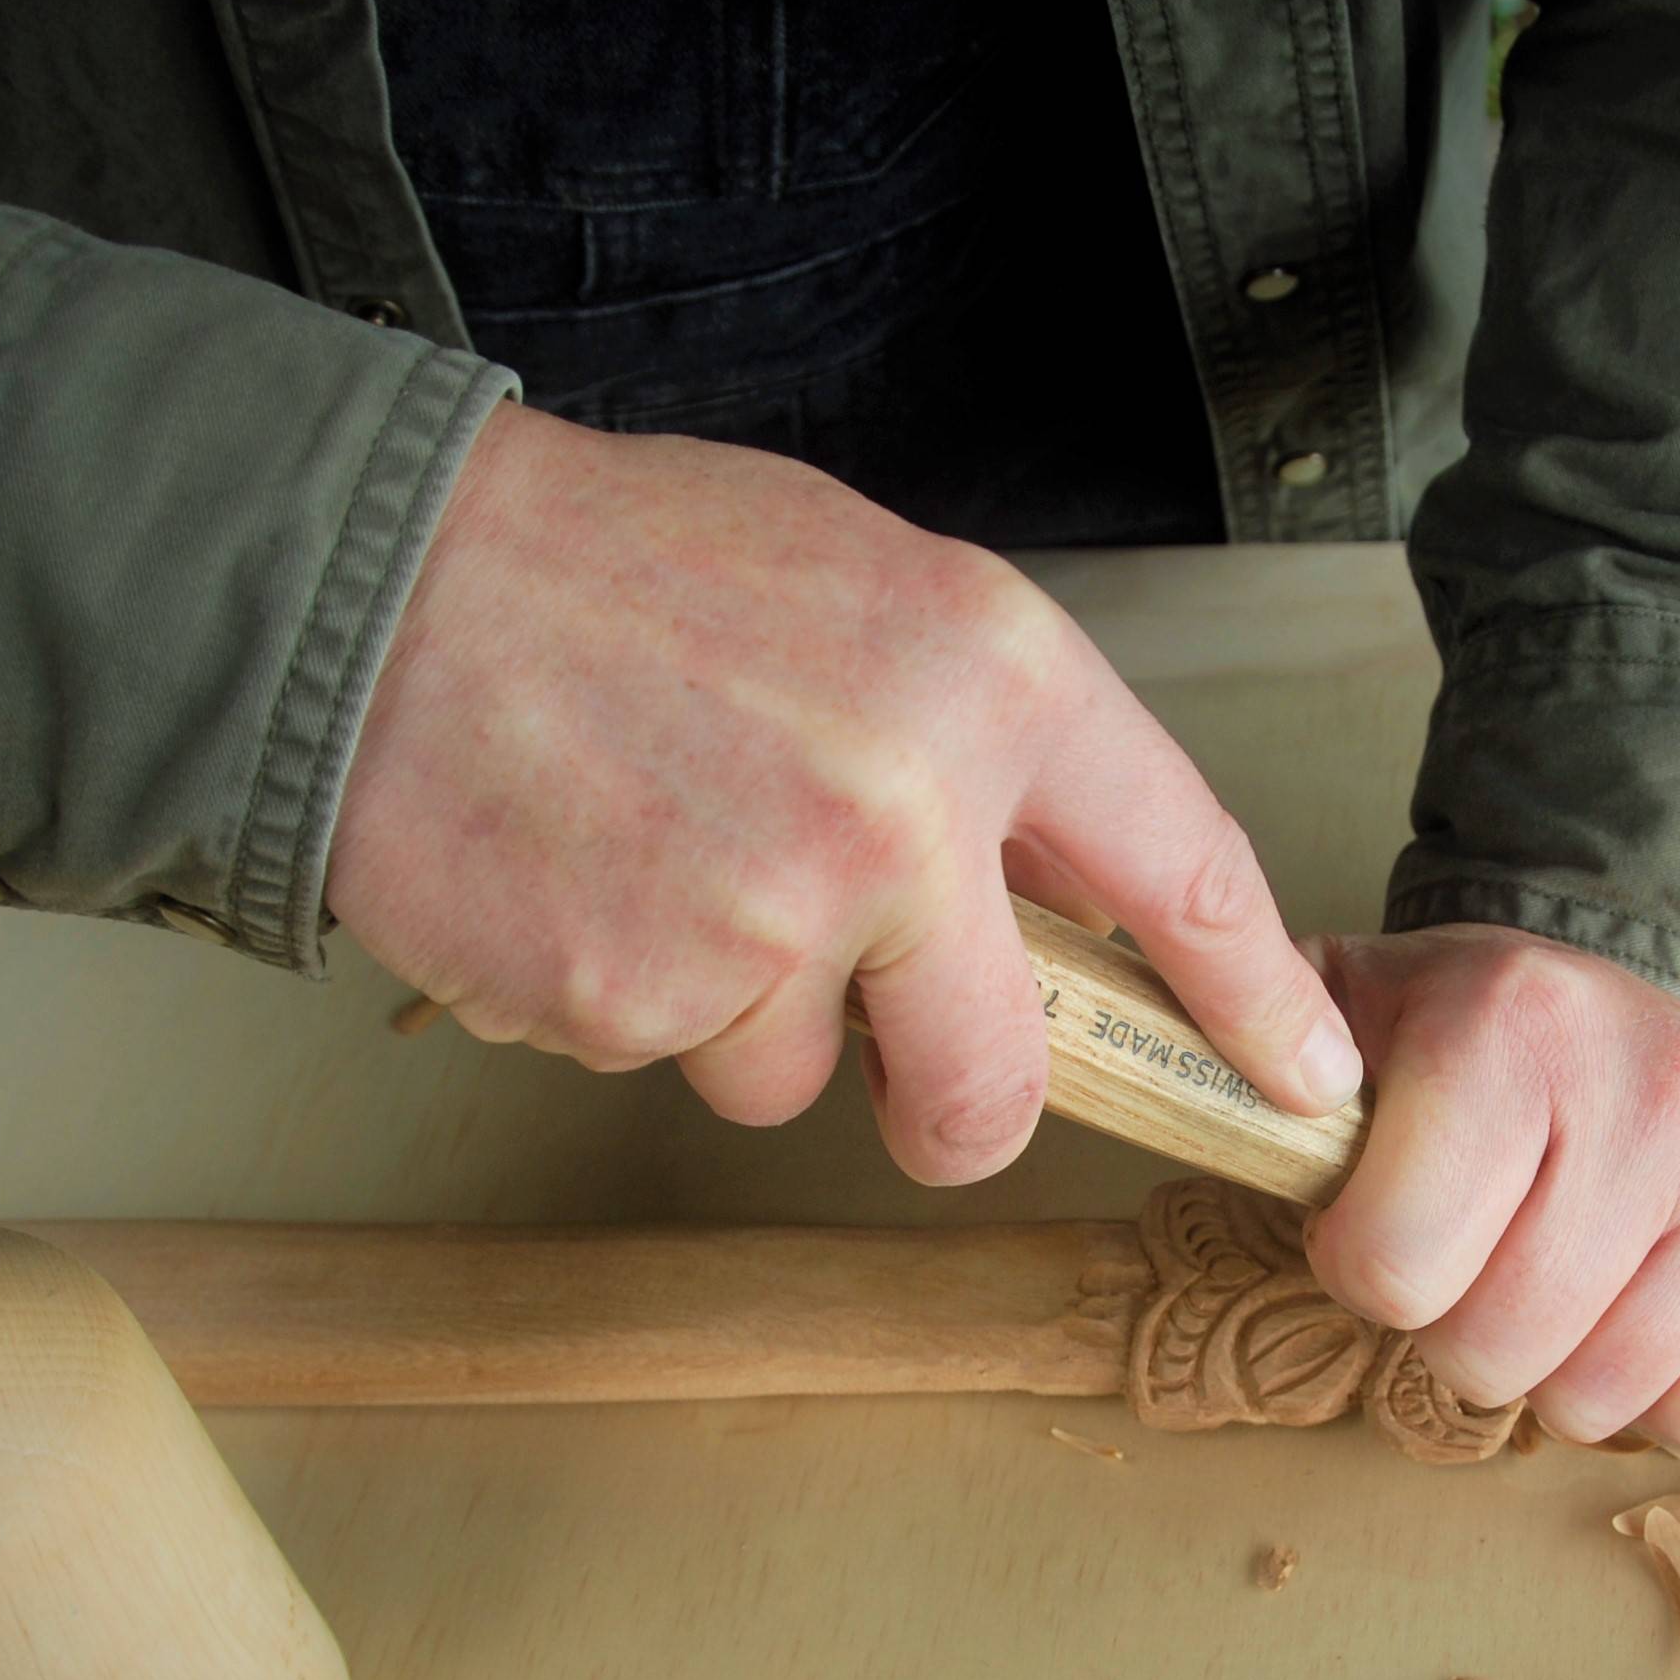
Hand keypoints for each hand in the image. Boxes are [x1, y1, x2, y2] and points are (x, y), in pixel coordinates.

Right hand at [327, 404, 1360, 1181]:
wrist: (375, 586)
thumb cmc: (617, 570)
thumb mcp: (859, 584)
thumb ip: (984, 731)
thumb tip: (1075, 893)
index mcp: (989, 677)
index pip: (1186, 870)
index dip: (1253, 1001)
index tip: (1303, 1079)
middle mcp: (905, 811)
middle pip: (1001, 1078)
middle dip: (956, 1108)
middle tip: (910, 1077)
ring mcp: (770, 921)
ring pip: (801, 1076)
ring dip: (741, 1015)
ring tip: (655, 858)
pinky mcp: (639, 1002)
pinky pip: (672, 1060)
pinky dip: (627, 1000)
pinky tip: (576, 878)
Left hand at [1298, 927, 1679, 1448]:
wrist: (1616, 997)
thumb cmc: (1460, 1034)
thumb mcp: (1343, 1011)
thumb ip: (1254, 1063)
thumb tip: (1181, 1095)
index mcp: (1510, 1022)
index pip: (1391, 1266)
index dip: (1361, 1269)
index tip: (1375, 1223)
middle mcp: (1650, 1082)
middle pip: (1492, 1349)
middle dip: (1451, 1331)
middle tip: (1466, 1261)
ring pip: (1599, 1396)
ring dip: (1547, 1372)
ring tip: (1544, 1281)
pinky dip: (1652, 1395)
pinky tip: (1629, 1305)